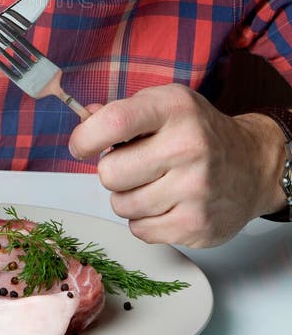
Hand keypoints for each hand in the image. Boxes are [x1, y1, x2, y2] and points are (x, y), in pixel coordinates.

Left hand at [69, 84, 286, 247]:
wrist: (252, 164)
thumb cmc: (198, 132)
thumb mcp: (164, 105)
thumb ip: (121, 111)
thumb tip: (85, 118)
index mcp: (174, 109)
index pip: (114, 122)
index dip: (85, 138)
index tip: (81, 145)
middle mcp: (188, 146)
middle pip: (110, 173)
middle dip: (112, 171)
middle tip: (131, 166)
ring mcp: (195, 189)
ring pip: (121, 205)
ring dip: (127, 198)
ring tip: (151, 184)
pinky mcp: (197, 224)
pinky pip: (140, 230)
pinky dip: (144, 220)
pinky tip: (164, 203)